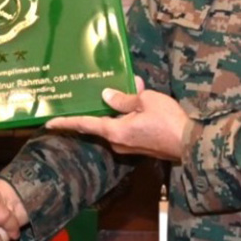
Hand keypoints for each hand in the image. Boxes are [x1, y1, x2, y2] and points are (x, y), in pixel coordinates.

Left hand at [44, 76, 190, 161]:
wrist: (191, 143)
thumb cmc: (169, 121)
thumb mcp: (146, 101)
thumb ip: (124, 99)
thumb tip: (107, 96)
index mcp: (115, 131)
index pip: (85, 125)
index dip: (66, 123)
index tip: (48, 122)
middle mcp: (117, 143)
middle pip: (100, 124)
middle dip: (99, 108)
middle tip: (93, 93)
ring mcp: (128, 148)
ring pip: (114, 126)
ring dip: (117, 112)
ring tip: (124, 92)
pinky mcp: (139, 148)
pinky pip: (126, 130)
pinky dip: (126, 118)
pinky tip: (135, 105)